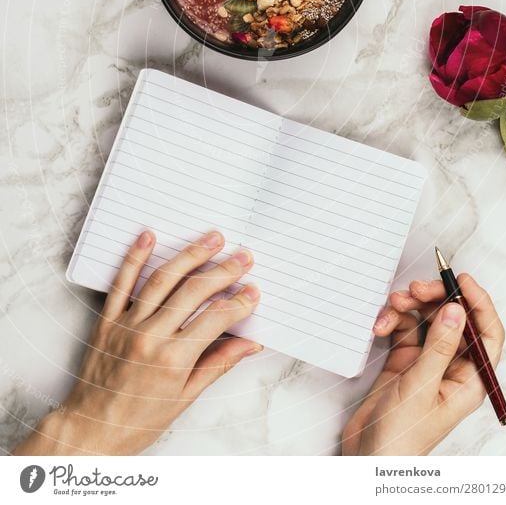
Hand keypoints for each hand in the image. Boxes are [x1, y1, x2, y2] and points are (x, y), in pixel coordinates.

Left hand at [13, 230, 260, 455]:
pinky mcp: (107, 319)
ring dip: (190, 255)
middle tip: (243, 257)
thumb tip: (250, 345)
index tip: (253, 291)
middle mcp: (150, 336)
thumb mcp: (185, 398)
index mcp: (173, 359)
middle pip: (194, 291)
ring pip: (163, 279)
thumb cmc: (138, 420)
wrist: (90, 430)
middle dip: (224, 271)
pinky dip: (134, 257)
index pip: (216, 319)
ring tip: (212, 239)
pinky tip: (149, 237)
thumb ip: (218, 364)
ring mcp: (126, 324)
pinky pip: (121, 282)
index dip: (239, 303)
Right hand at [342, 274, 504, 455]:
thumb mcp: (421, 388)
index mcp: (470, 380)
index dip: (479, 302)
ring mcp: (427, 363)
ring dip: (409, 307)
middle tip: (416, 290)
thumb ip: (439, 347)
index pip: (487, 333)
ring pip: (427, 319)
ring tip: (392, 306)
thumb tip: (457, 311)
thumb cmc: (401, 437)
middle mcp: (452, 368)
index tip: (461, 280)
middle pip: (454, 319)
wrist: (368, 456)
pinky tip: (380, 326)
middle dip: (436, 299)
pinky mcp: (404, 361)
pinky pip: (404, 328)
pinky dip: (392, 321)